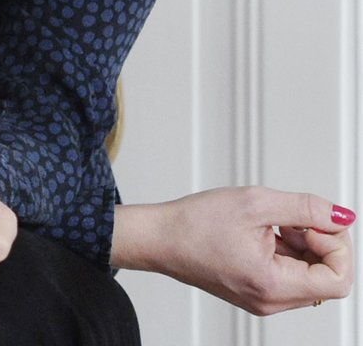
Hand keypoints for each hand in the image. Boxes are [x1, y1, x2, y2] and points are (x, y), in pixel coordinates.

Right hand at [112, 186, 354, 314]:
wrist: (161, 238)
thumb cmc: (196, 223)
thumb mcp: (255, 203)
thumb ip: (305, 208)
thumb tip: (342, 216)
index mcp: (273, 286)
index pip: (339, 279)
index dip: (336, 244)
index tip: (313, 221)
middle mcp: (273, 302)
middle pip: (328, 278)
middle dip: (320, 240)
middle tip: (291, 217)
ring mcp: (265, 299)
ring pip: (311, 274)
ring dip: (304, 243)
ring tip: (273, 221)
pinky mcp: (258, 291)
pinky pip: (291, 274)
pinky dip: (289, 249)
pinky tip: (265, 230)